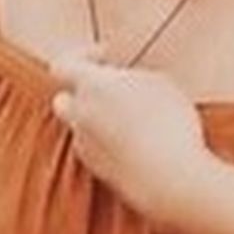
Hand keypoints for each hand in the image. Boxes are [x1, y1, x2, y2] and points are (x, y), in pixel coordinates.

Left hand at [49, 44, 213, 223]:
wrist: (170, 178)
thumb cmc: (168, 125)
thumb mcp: (160, 83)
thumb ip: (131, 78)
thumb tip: (127, 86)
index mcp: (92, 86)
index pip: (63, 65)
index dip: (82, 56)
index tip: (104, 55)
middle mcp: (80, 116)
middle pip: (62, 99)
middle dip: (80, 93)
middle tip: (110, 91)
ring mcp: (86, 147)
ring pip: (81, 127)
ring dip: (99, 121)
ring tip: (136, 121)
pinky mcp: (98, 172)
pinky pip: (96, 150)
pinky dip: (110, 144)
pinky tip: (139, 145)